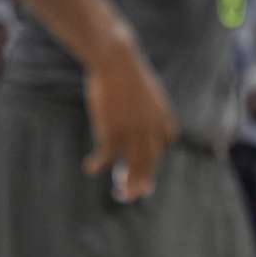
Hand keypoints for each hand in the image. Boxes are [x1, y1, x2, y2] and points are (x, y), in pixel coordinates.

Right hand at [82, 39, 177, 201]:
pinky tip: (90, 167)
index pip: (165, 141)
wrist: (117, 61)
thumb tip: (140, 111)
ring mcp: (134, 132)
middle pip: (151, 161)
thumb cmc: (127, 73)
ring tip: (120, 194)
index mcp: (162, 116)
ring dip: (127, 184)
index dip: (156, 152)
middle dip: (143, 180)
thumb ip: (148, 106)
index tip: (145, 160)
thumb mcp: (145, 89)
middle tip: (134, 194)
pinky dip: (99, 164)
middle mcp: (152, 129)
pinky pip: (108, 156)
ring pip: (134, 166)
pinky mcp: (114, 131)